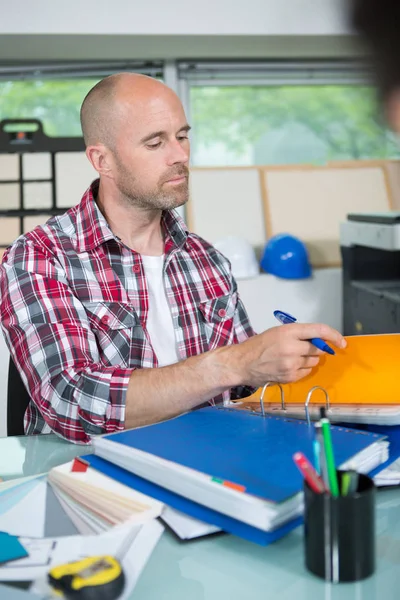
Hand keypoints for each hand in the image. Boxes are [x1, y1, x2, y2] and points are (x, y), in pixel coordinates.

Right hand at [230, 323, 345, 386]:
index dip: (334, 335)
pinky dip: (302, 368)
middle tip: (306, 348)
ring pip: (314, 361)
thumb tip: (320, 339)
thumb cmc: (258, 345)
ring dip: (309, 359)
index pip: (319, 331)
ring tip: (293, 357)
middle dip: (317, 348)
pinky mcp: (290, 376)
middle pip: (319, 348)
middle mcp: (292, 347)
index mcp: (288, 331)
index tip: (342, 341)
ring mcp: (291, 364)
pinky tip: (289, 365)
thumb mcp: (277, 331)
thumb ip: (299, 334)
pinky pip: (307, 371)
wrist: (242, 363)